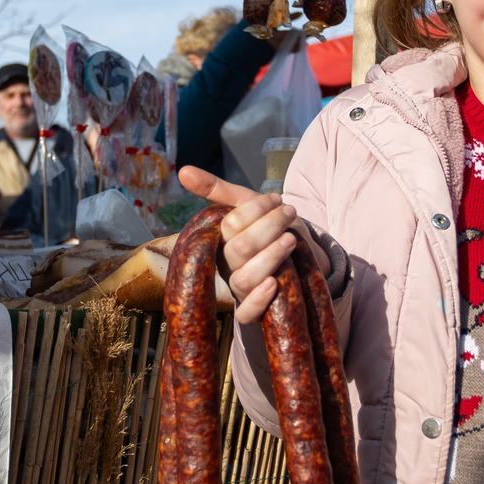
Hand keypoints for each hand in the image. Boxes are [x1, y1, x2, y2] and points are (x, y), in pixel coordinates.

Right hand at [178, 166, 326, 323]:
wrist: (300, 255)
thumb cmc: (268, 228)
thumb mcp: (245, 205)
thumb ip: (216, 189)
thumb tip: (183, 171)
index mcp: (220, 241)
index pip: (230, 225)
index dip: (255, 210)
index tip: (277, 199)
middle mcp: (226, 265)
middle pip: (240, 249)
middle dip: (268, 227)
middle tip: (289, 213)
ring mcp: (239, 288)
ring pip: (246, 277)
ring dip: (271, 256)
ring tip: (291, 239)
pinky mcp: (254, 310)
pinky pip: (247, 313)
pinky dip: (260, 299)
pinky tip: (275, 282)